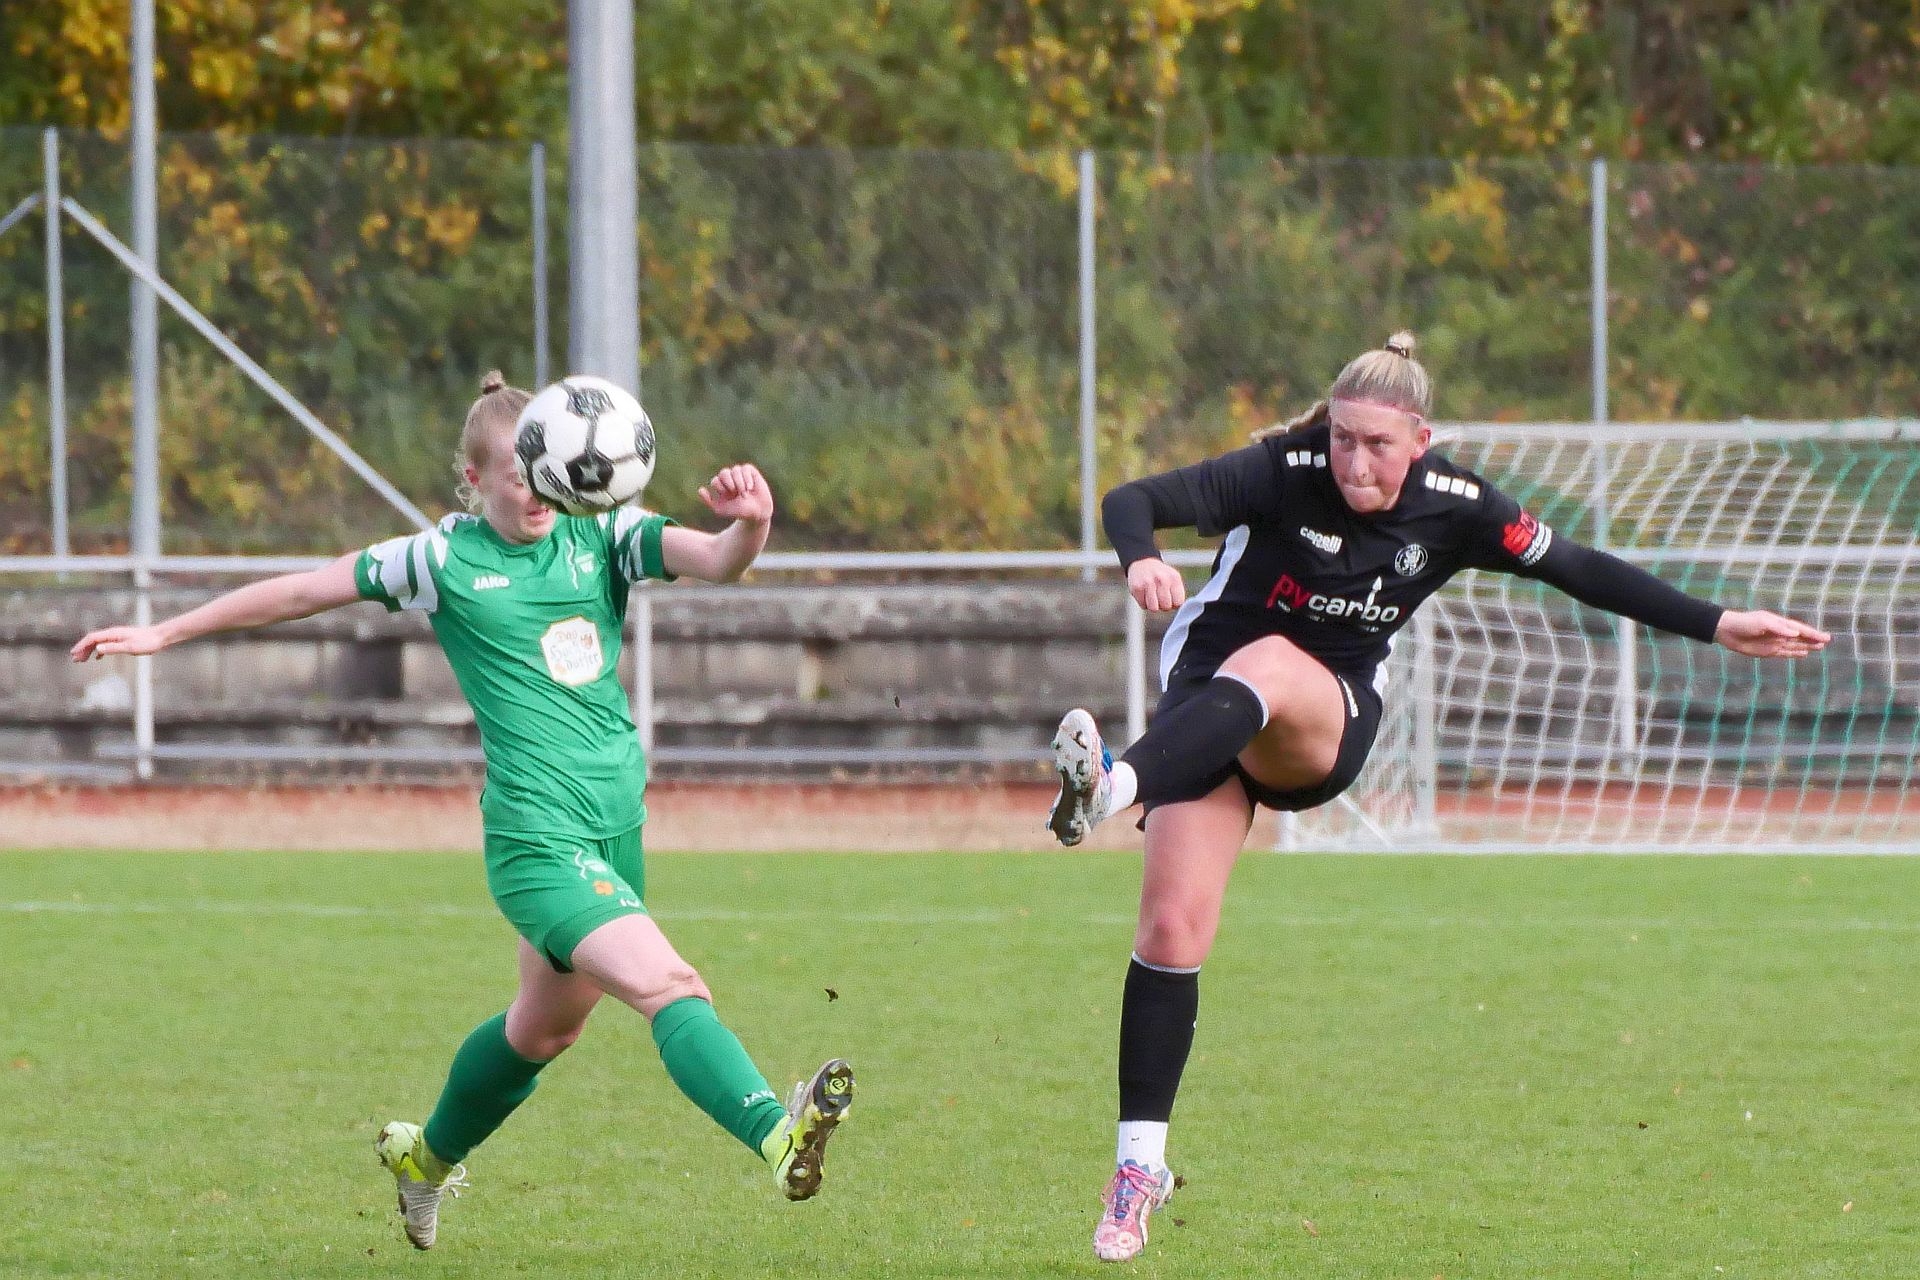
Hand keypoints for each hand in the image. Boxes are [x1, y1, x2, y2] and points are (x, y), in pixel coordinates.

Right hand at [71, 624, 167, 660]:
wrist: (160, 637)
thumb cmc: (147, 642)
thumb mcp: (130, 648)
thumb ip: (113, 648)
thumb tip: (97, 649)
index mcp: (113, 634)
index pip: (92, 638)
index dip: (81, 645)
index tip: (73, 654)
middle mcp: (113, 633)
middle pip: (93, 640)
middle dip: (82, 649)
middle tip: (75, 660)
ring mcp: (117, 636)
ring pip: (99, 643)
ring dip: (89, 651)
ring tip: (81, 660)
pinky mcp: (122, 640)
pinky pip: (106, 645)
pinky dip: (99, 651)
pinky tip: (97, 658)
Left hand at [698, 463, 773, 525]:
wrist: (756, 513)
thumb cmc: (739, 511)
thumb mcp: (720, 509)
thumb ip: (709, 501)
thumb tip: (700, 490)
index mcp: (721, 486)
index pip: (716, 481)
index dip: (721, 488)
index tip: (729, 497)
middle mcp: (730, 479)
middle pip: (724, 472)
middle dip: (729, 483)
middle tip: (734, 492)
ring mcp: (740, 474)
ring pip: (735, 470)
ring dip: (739, 483)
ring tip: (744, 494)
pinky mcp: (751, 472)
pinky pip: (746, 469)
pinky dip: (747, 478)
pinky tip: (750, 488)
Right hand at [1127, 558, 1186, 612]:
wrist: (1142, 563)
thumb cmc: (1160, 575)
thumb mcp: (1174, 579)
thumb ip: (1178, 593)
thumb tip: (1177, 608)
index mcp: (1174, 578)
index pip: (1178, 602)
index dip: (1174, 604)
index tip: (1170, 599)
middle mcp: (1162, 579)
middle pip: (1166, 606)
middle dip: (1163, 606)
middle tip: (1160, 598)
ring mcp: (1148, 583)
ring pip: (1154, 608)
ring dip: (1153, 606)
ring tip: (1153, 597)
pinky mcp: (1137, 588)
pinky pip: (1143, 606)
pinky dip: (1144, 603)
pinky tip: (1145, 594)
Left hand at [1714, 609, 1830, 658]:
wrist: (1727, 631)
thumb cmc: (1744, 623)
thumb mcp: (1762, 623)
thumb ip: (1778, 628)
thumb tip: (1795, 633)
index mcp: (1779, 624)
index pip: (1800, 629)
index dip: (1813, 634)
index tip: (1825, 637)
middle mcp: (1780, 634)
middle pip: (1800, 638)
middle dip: (1813, 640)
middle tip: (1826, 642)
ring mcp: (1774, 643)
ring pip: (1795, 646)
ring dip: (1807, 647)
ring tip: (1820, 648)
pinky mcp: (1768, 651)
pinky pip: (1785, 653)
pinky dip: (1794, 653)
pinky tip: (1804, 654)